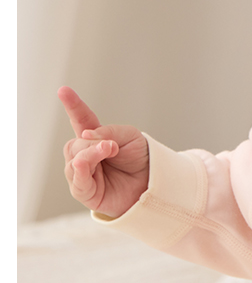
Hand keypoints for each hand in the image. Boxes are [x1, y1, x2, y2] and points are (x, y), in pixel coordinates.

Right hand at [59, 86, 149, 217]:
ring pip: (75, 161)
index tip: (63, 90)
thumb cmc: (143, 160)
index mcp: (97, 139)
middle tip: (111, 145)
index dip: (73, 106)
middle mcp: (87, 156)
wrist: (156, 184)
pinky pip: (77, 182)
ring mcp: (85, 174)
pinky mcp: (87, 192)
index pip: (81, 120)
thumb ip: (108, 132)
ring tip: (108, 151)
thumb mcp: (131, 137)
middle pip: (76, 144)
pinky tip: (83, 163)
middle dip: (90, 143)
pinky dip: (79, 171)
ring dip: (90, 154)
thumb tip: (84, 135)